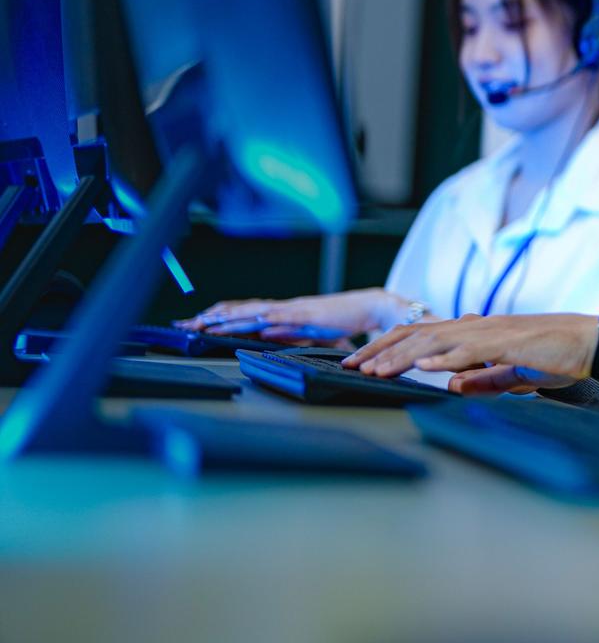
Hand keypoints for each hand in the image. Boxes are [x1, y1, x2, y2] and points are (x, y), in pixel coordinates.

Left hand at [175, 290, 394, 342]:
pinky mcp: (307, 314)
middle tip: (185, 324)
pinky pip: (280, 316)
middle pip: (240, 310)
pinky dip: (261, 318)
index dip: (219, 317)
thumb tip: (264, 335)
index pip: (244, 312)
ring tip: (203, 323)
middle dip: (210, 317)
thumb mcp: (308, 331)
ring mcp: (293, 309)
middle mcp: (283, 307)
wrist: (369, 307)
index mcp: (282, 312)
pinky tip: (246, 321)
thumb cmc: (343, 318)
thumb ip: (287, 333)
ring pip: (253, 311)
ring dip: (227, 317)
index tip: (196, 323)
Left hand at [342, 313, 596, 383]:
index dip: (390, 346)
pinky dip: (443, 358)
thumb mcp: (513, 374)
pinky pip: (469, 350)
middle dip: (381, 349)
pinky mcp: (507, 343)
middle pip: (418, 333)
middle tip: (352, 364)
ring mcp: (491, 332)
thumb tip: (453, 387)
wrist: (591, 342)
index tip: (364, 361)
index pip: (422, 334)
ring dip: (402, 355)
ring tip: (376, 369)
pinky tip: (422, 367)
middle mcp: (478, 326)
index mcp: (477, 331)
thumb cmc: (557, 356)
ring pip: (435, 341)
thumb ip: (484, 379)